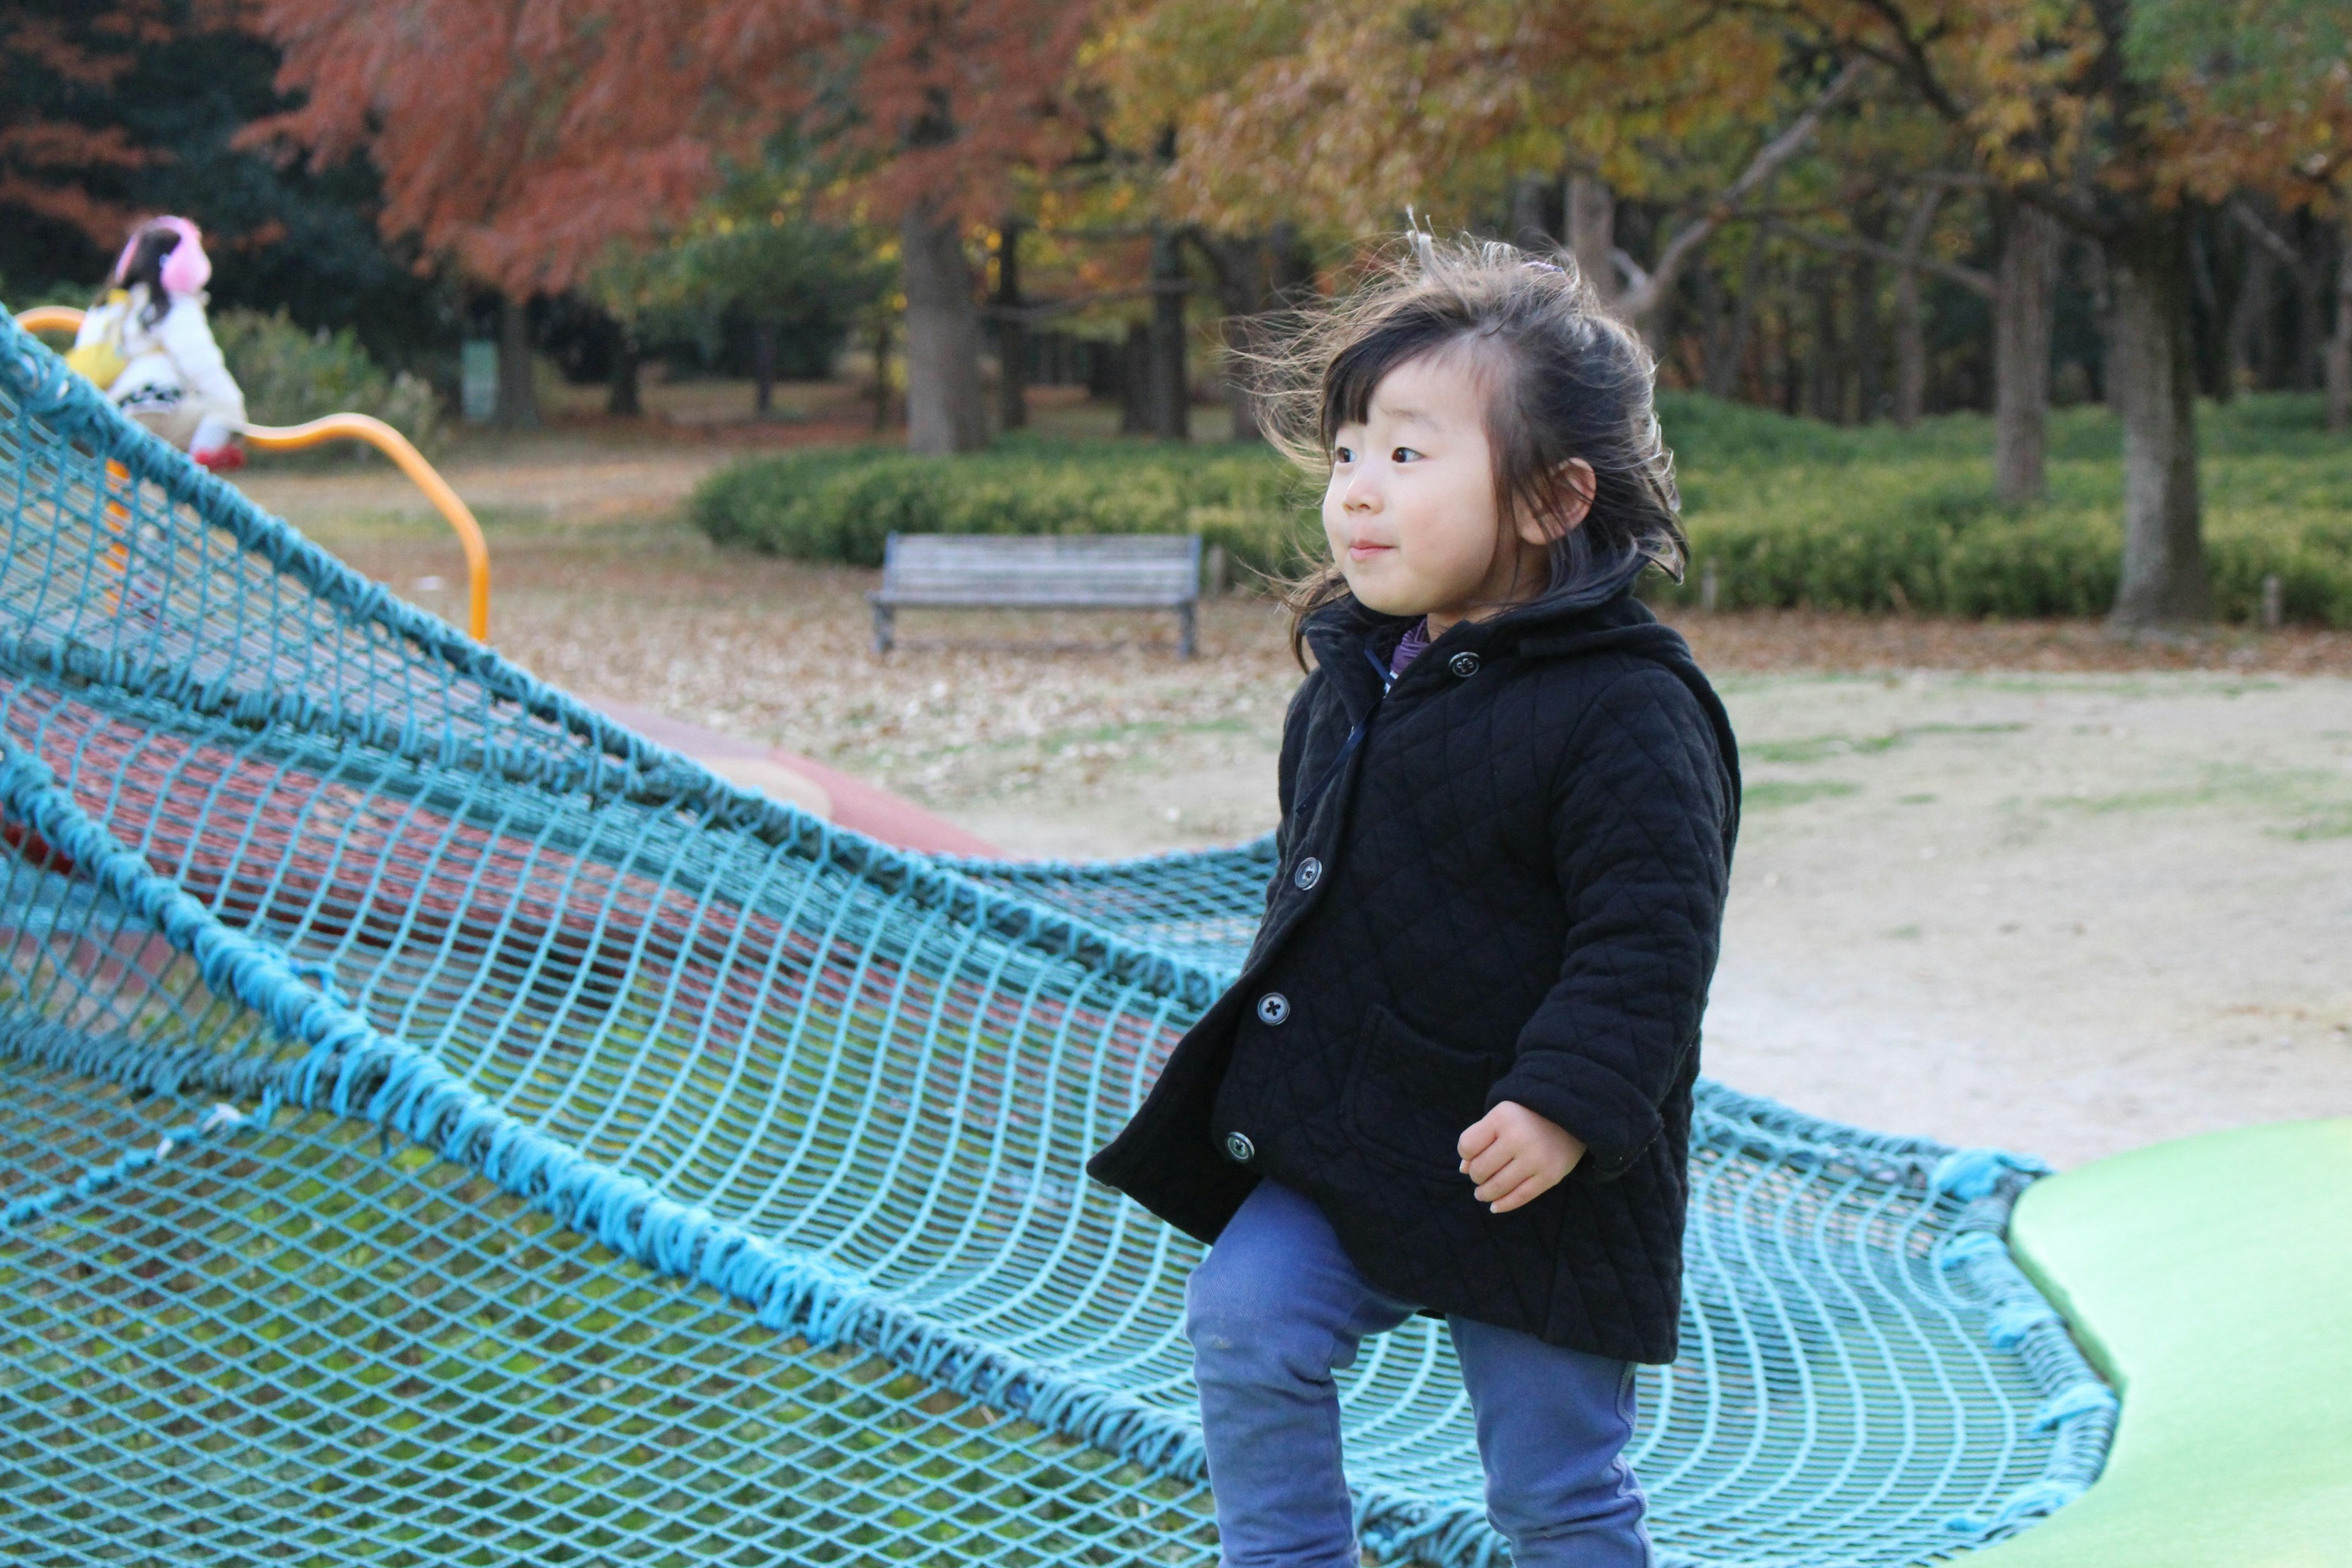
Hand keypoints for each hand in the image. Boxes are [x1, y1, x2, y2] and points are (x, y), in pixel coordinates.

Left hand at [1458, 1101, 1584, 1213]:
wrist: (1570, 1116)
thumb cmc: (1525, 1117)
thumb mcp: (1500, 1117)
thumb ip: (1480, 1138)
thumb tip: (1464, 1169)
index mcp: (1502, 1118)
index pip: (1467, 1146)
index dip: (1465, 1154)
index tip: (1472, 1155)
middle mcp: (1519, 1138)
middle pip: (1481, 1169)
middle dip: (1476, 1176)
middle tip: (1479, 1175)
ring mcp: (1535, 1159)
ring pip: (1497, 1186)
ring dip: (1484, 1193)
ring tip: (1481, 1193)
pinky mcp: (1550, 1176)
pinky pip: (1520, 1197)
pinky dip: (1503, 1204)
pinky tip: (1494, 1206)